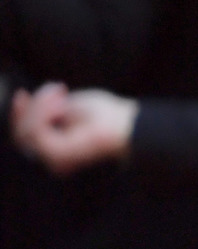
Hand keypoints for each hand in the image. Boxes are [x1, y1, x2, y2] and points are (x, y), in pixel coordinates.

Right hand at [11, 84, 136, 174]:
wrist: (128, 125)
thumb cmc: (108, 116)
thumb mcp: (71, 105)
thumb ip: (49, 108)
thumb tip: (30, 104)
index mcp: (57, 148)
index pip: (25, 136)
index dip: (19, 115)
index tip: (22, 94)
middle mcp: (53, 159)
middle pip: (22, 133)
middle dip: (32, 106)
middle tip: (56, 88)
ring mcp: (54, 159)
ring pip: (26, 130)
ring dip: (40, 106)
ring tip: (61, 93)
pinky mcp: (57, 156)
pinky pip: (36, 131)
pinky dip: (44, 111)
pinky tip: (61, 103)